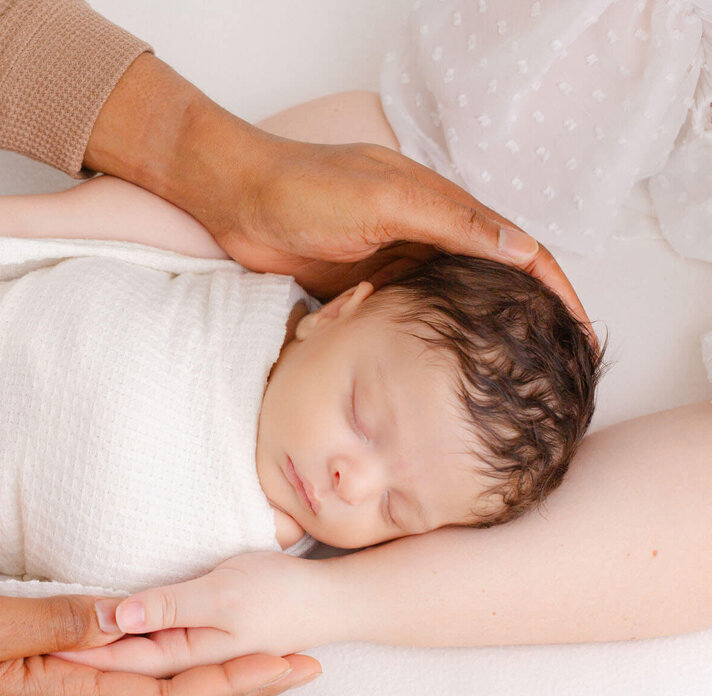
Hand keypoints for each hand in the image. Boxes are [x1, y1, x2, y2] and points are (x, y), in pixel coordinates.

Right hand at [0, 560, 319, 695]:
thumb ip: (46, 621)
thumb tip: (123, 616)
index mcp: (49, 695)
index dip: (230, 681)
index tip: (284, 661)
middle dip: (243, 691)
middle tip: (302, 668)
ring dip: (215, 692)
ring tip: (264, 672)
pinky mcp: (39, 690)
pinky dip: (171, 688)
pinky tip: (184, 673)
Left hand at [54, 552, 319, 678]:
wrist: (333, 601)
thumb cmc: (281, 593)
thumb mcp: (222, 594)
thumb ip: (167, 608)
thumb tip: (112, 618)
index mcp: (186, 657)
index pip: (113, 659)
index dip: (71, 651)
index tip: (29, 641)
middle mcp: (184, 667)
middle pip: (118, 670)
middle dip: (75, 665)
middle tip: (26, 652)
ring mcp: (193, 661)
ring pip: (133, 670)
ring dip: (97, 667)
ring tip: (53, 657)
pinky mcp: (200, 648)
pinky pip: (152, 663)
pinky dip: (124, 662)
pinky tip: (110, 652)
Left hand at [85, 54, 590, 331]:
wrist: (236, 199)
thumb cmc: (305, 189)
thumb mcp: (384, 199)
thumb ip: (451, 220)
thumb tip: (524, 250)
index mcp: (442, 208)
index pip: (517, 249)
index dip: (555, 288)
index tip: (581, 331)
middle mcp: (427, 235)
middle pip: (492, 282)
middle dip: (524, 322)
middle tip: (553, 372)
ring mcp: (394, 264)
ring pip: (450, 308)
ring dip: (476, 340)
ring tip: (505, 384)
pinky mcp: (362, 289)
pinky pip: (404, 321)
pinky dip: (423, 344)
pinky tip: (436, 375)